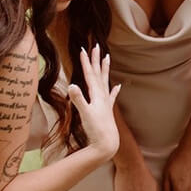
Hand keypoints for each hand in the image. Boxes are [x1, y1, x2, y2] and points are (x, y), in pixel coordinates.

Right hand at [67, 45, 120, 159]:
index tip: (84, 49)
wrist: (107, 144)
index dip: (86, 61)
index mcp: (97, 94)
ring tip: (107, 57)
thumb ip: (78, 99)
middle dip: (96, 60)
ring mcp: (106, 102)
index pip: (90, 74)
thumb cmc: (96, 129)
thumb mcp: (85, 113)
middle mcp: (103, 95)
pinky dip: (114, 90)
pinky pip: (111, 96)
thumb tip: (72, 85)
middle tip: (96, 46)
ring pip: (105, 81)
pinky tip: (118, 86)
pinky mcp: (107, 110)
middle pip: (99, 73)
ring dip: (105, 69)